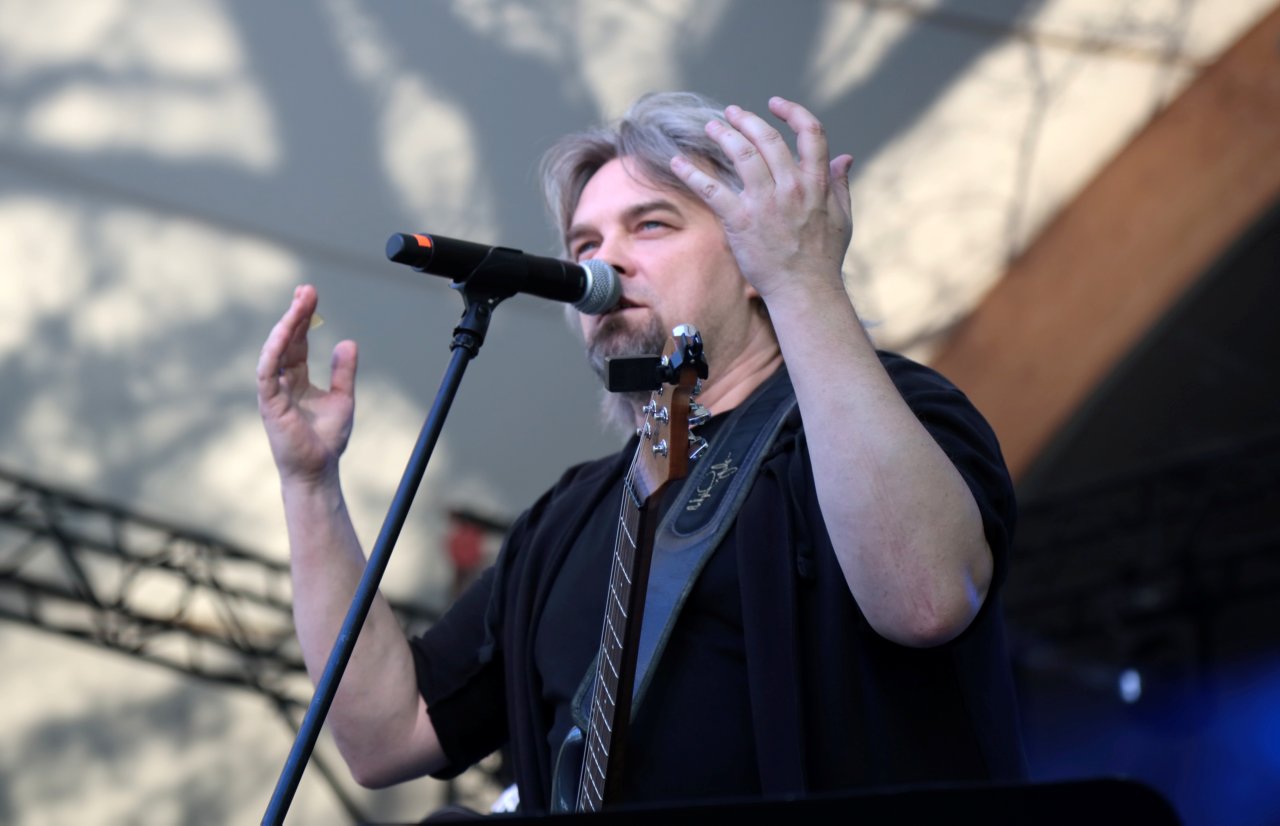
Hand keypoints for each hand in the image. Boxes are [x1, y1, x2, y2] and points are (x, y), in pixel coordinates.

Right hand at [256, 285, 357, 485]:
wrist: (318, 469)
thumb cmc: (326, 439)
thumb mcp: (342, 398)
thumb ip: (343, 371)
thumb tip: (347, 342)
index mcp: (296, 380)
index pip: (297, 342)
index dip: (303, 319)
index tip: (310, 295)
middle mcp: (281, 382)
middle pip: (286, 340)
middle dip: (295, 313)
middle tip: (306, 289)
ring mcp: (273, 391)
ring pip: (275, 350)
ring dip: (286, 325)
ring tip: (300, 302)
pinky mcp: (269, 402)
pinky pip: (267, 370)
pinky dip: (275, 349)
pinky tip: (286, 331)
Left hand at [670, 96, 853, 303]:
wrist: (804, 290)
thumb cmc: (823, 257)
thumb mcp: (842, 217)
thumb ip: (839, 184)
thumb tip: (845, 156)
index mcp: (817, 183)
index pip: (811, 133)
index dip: (793, 112)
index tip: (775, 105)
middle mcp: (791, 187)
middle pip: (768, 139)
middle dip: (747, 120)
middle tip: (731, 114)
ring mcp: (765, 203)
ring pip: (742, 155)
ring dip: (724, 136)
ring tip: (712, 127)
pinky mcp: (741, 220)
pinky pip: (712, 189)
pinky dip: (692, 173)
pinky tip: (677, 162)